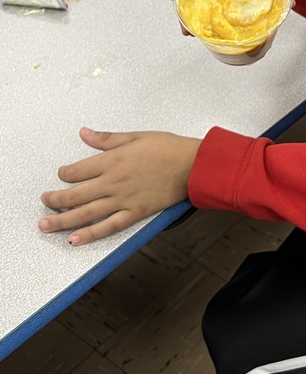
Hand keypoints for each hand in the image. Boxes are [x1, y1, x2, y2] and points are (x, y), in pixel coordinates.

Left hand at [38, 128, 199, 244]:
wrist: (193, 165)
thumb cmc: (169, 148)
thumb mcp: (135, 136)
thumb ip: (106, 139)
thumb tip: (84, 133)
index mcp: (112, 160)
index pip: (76, 171)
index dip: (64, 174)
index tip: (62, 175)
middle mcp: (113, 182)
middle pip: (74, 194)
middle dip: (54, 199)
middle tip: (44, 202)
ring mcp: (123, 200)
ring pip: (85, 213)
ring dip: (62, 221)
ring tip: (45, 226)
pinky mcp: (135, 213)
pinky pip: (107, 227)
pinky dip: (89, 234)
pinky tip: (75, 240)